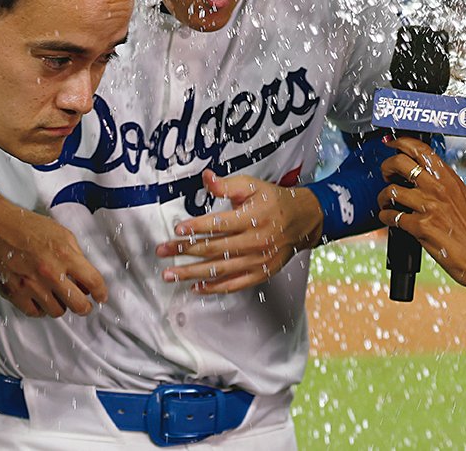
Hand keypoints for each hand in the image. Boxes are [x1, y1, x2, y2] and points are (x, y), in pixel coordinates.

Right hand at [0, 189, 107, 317]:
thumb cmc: (26, 226)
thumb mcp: (60, 233)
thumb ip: (75, 254)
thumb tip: (85, 275)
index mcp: (65, 254)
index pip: (93, 282)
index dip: (101, 292)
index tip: (101, 296)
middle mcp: (50, 272)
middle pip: (78, 304)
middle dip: (84, 306)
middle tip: (83, 304)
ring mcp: (32, 284)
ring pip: (57, 311)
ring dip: (61, 305)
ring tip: (57, 296)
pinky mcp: (15, 293)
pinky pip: (35, 312)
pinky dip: (40, 308)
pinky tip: (40, 298)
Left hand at [156, 170, 324, 293]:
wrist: (302, 220)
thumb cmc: (274, 201)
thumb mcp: (252, 186)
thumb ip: (227, 184)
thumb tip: (206, 177)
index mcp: (253, 217)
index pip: (220, 224)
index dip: (197, 227)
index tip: (178, 229)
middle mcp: (255, 241)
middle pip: (214, 248)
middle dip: (185, 250)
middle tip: (163, 251)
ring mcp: (258, 260)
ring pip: (220, 270)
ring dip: (192, 273)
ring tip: (170, 274)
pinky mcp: (260, 273)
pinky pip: (234, 284)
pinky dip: (214, 288)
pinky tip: (196, 287)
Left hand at [378, 136, 465, 301]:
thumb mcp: (461, 198)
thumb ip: (443, 184)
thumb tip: (421, 174)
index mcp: (449, 179)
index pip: (421, 150)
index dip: (401, 142)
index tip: (390, 144)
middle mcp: (440, 189)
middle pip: (401, 163)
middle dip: (386, 167)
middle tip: (386, 175)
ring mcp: (430, 207)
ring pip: (392, 190)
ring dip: (383, 197)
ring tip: (385, 203)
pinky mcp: (422, 227)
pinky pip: (392, 216)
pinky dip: (385, 217)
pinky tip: (389, 219)